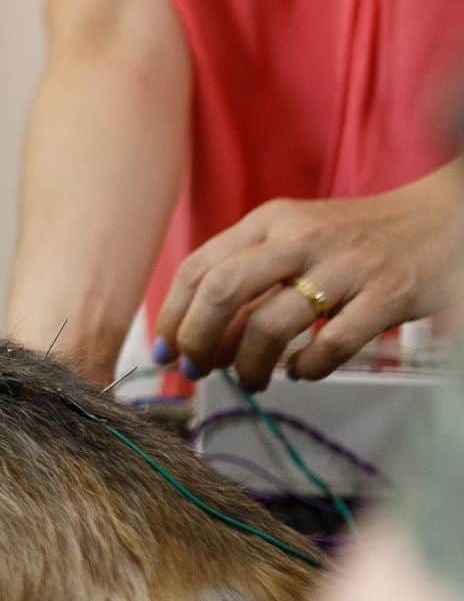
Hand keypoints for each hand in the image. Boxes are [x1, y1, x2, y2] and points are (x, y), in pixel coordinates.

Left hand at [155, 163, 462, 389]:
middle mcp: (301, 238)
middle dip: (198, 339)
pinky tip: (301, 371)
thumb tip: (192, 332)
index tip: (164, 352)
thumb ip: (244, 272)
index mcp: (269, 221)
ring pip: (270, 324)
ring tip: (251, 380)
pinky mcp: (386, 295)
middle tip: (198, 369)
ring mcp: (345, 266)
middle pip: (222, 290)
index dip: (172, 317)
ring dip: (248, 365)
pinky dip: (306, 369)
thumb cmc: (354, 239)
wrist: (444, 220)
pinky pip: (331, 345)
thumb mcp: (291, 236)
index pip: (198, 269)